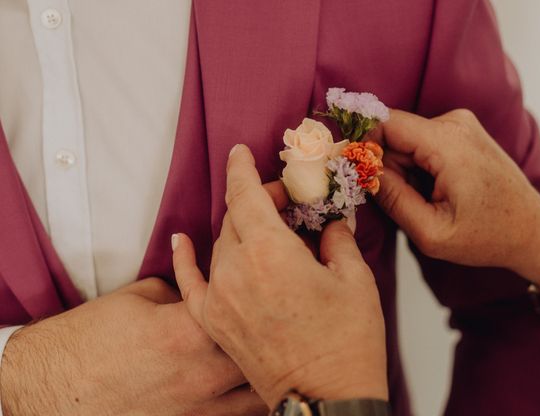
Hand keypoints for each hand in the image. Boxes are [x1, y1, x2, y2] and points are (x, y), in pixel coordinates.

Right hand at [0, 278, 266, 415]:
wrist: (48, 390)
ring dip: (271, 372)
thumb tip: (204, 289)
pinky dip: (250, 402)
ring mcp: (199, 406)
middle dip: (277, 335)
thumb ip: (183, 291)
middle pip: (265, 350)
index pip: (245, 303)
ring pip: (261, 391)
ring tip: (280, 356)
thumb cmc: (89, 339)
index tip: (268, 282)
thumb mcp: (139, 297)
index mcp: (190, 328)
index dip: (259, 291)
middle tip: (285, 322)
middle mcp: (202, 370)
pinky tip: (253, 387)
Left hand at [172, 144, 387, 408]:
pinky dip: (185, 259)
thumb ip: (337, 239)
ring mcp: (221, 298)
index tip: (241, 152)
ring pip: (220, 244)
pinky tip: (181, 241)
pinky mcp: (214, 323)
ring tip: (267, 229)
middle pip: (236, 217)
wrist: (329, 399)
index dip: (243, 169)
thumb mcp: (355, 279)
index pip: (247, 195)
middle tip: (285, 201)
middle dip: (257, 201)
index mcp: (272, 253)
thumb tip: (330, 223)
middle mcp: (237, 271)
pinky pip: (190, 282)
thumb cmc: (348, 342)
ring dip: (240, 228)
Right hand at [372, 109, 539, 275]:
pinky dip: (420, 166)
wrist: (533, 230)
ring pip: (407, 140)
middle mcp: (455, 122)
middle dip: (388, 167)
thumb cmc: (488, 236)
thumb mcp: (431, 231)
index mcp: (448, 143)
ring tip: (430, 199)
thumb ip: (391, 199)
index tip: (357, 174)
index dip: (364, 145)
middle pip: (395, 134)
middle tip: (407, 203)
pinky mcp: (462, 130)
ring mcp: (461, 123)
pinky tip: (438, 190)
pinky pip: (423, 142)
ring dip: (406, 170)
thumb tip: (361, 170)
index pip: (385, 122)